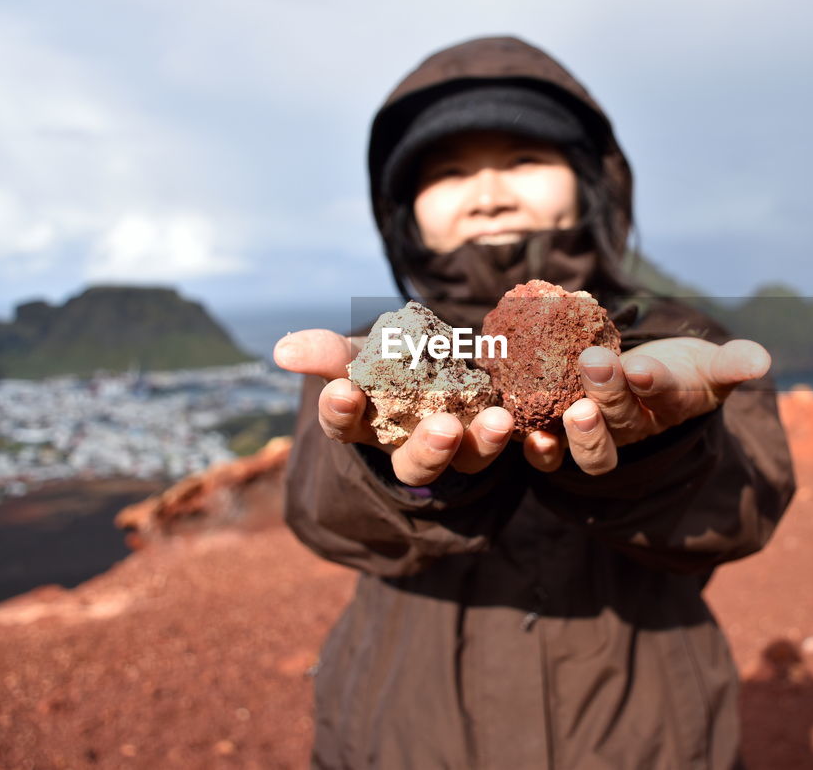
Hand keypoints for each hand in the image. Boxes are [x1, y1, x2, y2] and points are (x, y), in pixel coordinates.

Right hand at [274, 329, 514, 487]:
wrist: (432, 370)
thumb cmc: (383, 366)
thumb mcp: (354, 356)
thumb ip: (326, 353)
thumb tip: (282, 350)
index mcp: (367, 427)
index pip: (346, 426)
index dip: (342, 411)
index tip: (344, 391)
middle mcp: (409, 448)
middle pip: (415, 462)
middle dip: (429, 448)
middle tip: (442, 428)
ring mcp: (456, 448)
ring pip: (468, 459)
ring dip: (484, 443)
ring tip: (499, 421)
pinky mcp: (492, 437)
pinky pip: (507, 442)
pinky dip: (519, 435)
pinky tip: (529, 420)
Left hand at [522, 337, 770, 474]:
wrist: (649, 381)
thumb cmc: (684, 371)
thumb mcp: (710, 365)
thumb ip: (732, 363)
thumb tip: (761, 359)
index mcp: (671, 407)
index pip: (666, 397)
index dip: (655, 384)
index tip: (644, 367)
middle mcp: (634, 428)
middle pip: (620, 423)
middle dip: (608, 395)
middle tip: (593, 363)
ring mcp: (599, 433)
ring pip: (588, 445)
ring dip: (576, 430)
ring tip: (566, 404)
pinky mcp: (562, 431)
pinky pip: (549, 446)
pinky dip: (536, 443)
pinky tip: (520, 425)